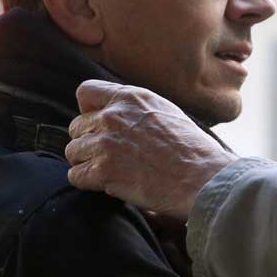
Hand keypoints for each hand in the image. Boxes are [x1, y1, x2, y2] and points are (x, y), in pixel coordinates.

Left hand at [64, 80, 236, 219]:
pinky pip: (76, 175)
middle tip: (110, 156)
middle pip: (76, 126)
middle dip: (89, 142)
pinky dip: (89, 182)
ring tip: (111, 172)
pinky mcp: (103, 170)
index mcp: (132, 97)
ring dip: (88, 163)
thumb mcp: (168, 113)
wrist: (204, 178)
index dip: (88, 111)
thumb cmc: (194, 150)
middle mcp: (114, 115)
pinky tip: (109, 184)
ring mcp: (106, 142)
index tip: (99, 125)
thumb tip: (120, 115)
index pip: (86, 92)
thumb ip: (138, 110)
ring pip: (73, 151)